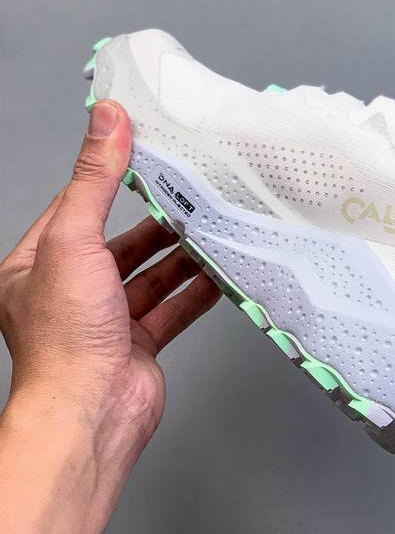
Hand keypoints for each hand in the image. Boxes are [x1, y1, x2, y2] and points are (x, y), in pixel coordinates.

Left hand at [0, 100, 219, 465]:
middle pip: (119, 245)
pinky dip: (196, 292)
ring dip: (180, 257)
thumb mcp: (73, 239)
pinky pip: (172, 309)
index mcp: (36, 267)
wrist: (90, 411)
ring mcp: (105, 322)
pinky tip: (218, 273)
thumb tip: (106, 122)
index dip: (108, 180)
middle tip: (188, 196)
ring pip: (150, 278)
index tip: (140, 153)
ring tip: (210, 230)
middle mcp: (69, 294)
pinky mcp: (137, 345)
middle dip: (155, 223)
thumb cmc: (66, 338)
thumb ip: (94, 180)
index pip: (75, 209)